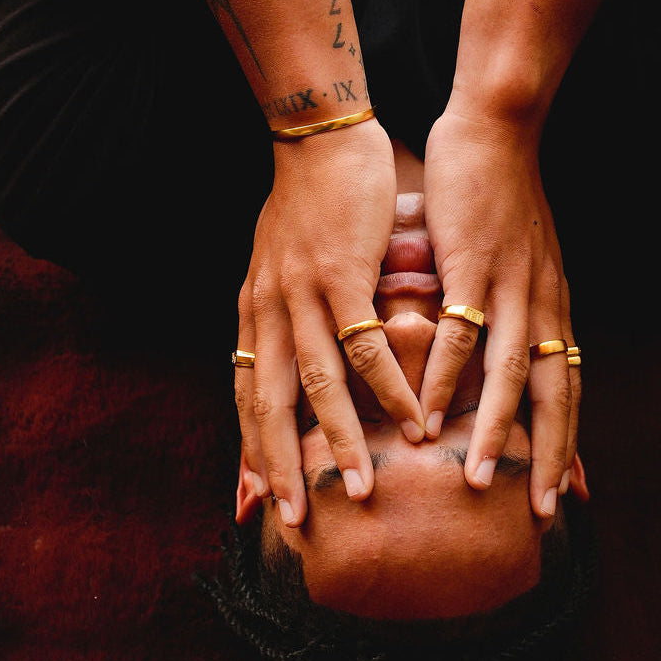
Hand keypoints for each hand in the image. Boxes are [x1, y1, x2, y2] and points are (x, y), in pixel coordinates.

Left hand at [234, 118, 425, 525]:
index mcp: (255, 316)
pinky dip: (388, 387)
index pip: (247, 398)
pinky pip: (364, 343)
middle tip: (298, 521)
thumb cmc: (309, 208)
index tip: (260, 502)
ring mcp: (301, 294)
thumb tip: (305, 369)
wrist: (318, 139)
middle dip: (282, 468)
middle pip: (269, 406)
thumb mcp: (281, 271)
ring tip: (363, 490)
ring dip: (343, 441)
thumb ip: (289, 322)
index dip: (252, 451)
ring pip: (317, 385)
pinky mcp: (340, 274)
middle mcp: (268, 313)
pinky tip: (412, 420)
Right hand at [421, 105, 577, 516]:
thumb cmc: (500, 197)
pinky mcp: (475, 261)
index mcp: (551, 308)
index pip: (569, 388)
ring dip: (494, 430)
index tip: (571, 493)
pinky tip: (429, 412)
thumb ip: (509, 309)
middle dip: (553, 457)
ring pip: (511, 373)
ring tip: (478, 482)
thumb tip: (489, 351)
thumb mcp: (520, 262)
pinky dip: (447, 375)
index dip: (571, 441)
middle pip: (557, 394)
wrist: (498, 129)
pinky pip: (462, 329)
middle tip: (544, 514)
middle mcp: (542, 305)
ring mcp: (511, 284)